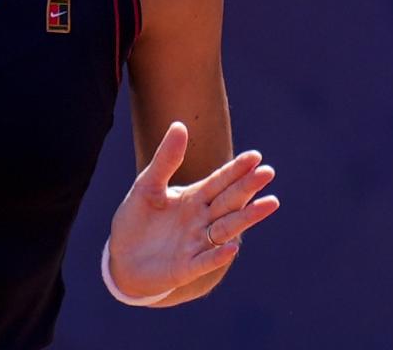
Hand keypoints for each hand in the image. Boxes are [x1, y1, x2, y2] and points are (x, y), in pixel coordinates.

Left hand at [107, 121, 278, 299]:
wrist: (122, 258)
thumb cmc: (137, 220)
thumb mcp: (147, 184)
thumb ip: (165, 159)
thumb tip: (180, 125)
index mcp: (193, 198)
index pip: (219, 181)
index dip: (236, 169)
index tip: (255, 156)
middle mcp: (201, 220)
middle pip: (229, 201)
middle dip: (247, 187)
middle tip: (268, 172)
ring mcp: (196, 244)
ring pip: (226, 228)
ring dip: (246, 217)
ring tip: (270, 203)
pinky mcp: (185, 267)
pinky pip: (204, 261)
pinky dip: (217, 255)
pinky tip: (231, 247)